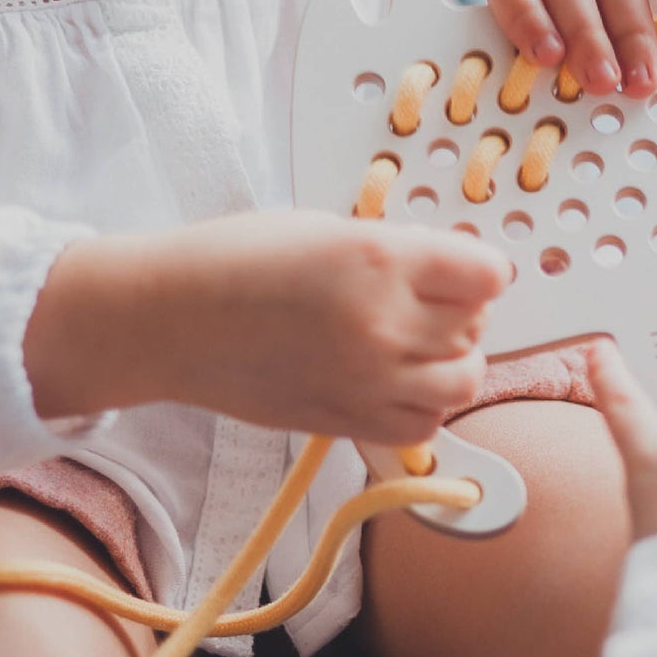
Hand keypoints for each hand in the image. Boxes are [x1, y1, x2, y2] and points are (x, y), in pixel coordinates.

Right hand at [26, 212, 511, 445]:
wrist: (167, 320)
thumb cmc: (236, 260)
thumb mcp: (329, 229)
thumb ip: (400, 253)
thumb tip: (456, 276)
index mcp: (381, 258)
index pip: (489, 274)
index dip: (480, 272)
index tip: (462, 272)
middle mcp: (384, 322)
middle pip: (477, 327)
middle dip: (463, 313)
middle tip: (426, 303)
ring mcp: (370, 380)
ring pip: (463, 382)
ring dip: (452, 363)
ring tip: (416, 346)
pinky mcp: (351, 422)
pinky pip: (425, 427)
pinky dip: (425, 407)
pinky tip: (395, 383)